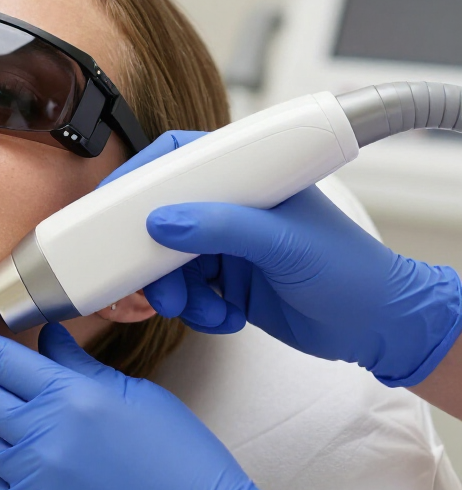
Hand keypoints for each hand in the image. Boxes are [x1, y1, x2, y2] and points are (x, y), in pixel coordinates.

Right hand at [100, 132, 461, 386]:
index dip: (140, 177)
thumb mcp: (284, 244)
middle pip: (162, 218)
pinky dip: (196, 311)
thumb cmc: (352, 272)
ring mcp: (226, 246)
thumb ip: (222, 228)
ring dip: (174, 292)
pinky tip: (224, 316)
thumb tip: (162, 221)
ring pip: (168, 263)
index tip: (113, 202)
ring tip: (200, 309)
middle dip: (151, 255)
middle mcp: (231, 208)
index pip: (179, 160)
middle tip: (152, 283)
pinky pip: (185, 293)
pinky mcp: (226, 282)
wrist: (377, 329)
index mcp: (248, 178)